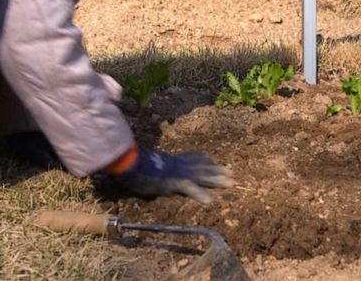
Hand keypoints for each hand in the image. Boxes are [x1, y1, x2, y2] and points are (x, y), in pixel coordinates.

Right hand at [117, 147, 233, 203]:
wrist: (127, 162)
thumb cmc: (131, 164)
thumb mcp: (144, 164)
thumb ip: (152, 167)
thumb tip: (150, 172)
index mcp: (171, 160)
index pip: (192, 158)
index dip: (205, 160)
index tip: (215, 161)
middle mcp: (178, 165)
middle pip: (201, 167)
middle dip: (217, 170)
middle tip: (233, 173)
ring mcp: (177, 172)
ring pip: (200, 176)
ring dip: (215, 180)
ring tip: (230, 184)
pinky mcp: (173, 182)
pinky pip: (189, 188)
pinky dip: (199, 195)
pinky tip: (210, 201)